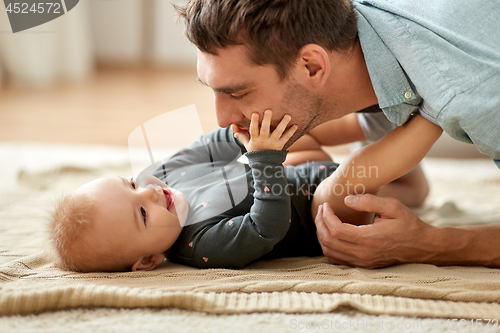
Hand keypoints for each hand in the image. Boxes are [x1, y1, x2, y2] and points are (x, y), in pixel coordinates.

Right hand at [233, 110, 296, 151]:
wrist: (264, 163)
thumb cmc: (255, 150)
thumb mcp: (247, 143)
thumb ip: (241, 134)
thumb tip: (233, 125)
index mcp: (255, 139)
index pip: (253, 130)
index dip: (254, 122)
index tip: (255, 113)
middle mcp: (264, 140)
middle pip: (265, 130)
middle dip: (267, 120)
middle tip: (269, 110)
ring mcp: (273, 142)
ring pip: (278, 132)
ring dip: (283, 124)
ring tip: (288, 116)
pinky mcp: (280, 145)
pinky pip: (286, 138)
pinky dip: (291, 132)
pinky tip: (296, 125)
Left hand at [314, 194, 435, 267]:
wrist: (422, 246)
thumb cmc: (408, 224)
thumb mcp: (393, 206)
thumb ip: (368, 201)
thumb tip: (346, 200)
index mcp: (370, 238)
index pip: (336, 230)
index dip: (326, 216)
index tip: (326, 205)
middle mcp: (363, 253)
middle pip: (329, 241)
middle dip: (320, 223)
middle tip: (322, 210)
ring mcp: (362, 262)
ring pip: (329, 252)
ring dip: (322, 235)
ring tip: (324, 220)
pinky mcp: (362, 265)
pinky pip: (336, 260)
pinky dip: (328, 247)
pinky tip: (331, 233)